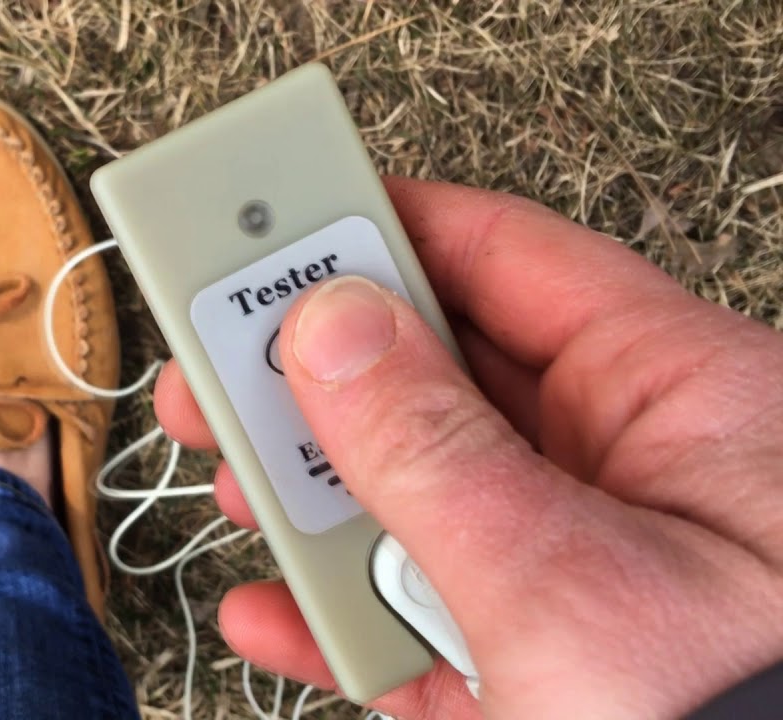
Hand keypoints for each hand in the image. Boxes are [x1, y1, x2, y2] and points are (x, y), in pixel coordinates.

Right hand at [154, 178, 782, 718]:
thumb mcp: (563, 582)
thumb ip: (431, 450)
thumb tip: (332, 331)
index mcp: (676, 397)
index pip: (501, 258)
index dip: (382, 230)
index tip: (272, 224)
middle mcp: (624, 469)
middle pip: (436, 377)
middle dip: (318, 382)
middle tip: (221, 371)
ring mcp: (575, 567)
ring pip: (417, 494)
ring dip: (318, 505)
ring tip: (242, 496)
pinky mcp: (538, 659)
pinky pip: (422, 611)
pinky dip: (342, 617)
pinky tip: (276, 615)